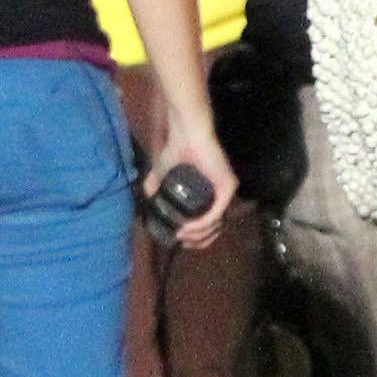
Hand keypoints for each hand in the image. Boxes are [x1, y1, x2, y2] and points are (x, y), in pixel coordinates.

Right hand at [143, 122, 237, 248]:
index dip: (198, 237)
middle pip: (217, 228)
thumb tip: (148, 197)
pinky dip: (201, 224)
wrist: (185, 134)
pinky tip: (187, 227)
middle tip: (182, 242)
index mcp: (212, 193)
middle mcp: (223, 193)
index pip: (212, 223)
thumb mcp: (162, 172)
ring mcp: (228, 190)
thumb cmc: (178, 148)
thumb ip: (156, 184)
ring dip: (198, 234)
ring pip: (216, 224)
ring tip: (181, 235)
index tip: (182, 242)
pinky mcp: (228, 187)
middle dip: (199, 241)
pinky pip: (216, 213)